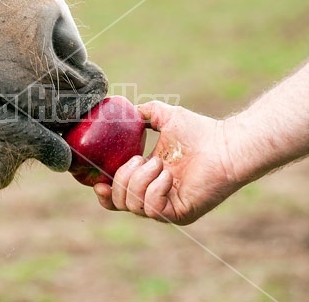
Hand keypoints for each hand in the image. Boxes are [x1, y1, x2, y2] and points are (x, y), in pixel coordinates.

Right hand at [93, 101, 241, 224]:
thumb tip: (127, 110)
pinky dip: (155, 189)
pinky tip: (168, 175)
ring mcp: (166, 207)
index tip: (100, 181)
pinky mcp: (179, 214)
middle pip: (118, 202)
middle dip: (123, 178)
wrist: (225, 144)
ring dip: (141, 180)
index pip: (116, 197)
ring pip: (133, 205)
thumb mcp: (164, 116)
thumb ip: (144, 113)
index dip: (104, 192)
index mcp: (146, 180)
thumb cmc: (200, 131)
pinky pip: (152, 209)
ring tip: (160, 164)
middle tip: (141, 159)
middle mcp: (153, 196)